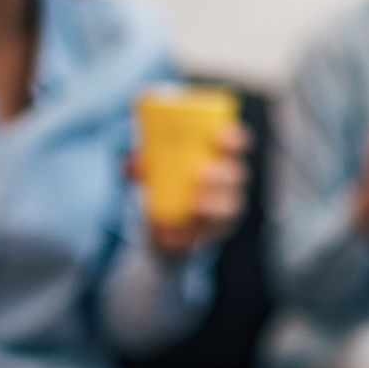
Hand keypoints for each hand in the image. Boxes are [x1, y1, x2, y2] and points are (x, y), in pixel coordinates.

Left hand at [145, 124, 250, 255]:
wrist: (164, 224)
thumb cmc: (166, 182)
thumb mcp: (152, 169)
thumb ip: (141, 165)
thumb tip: (130, 165)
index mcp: (221, 157)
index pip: (238, 143)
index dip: (233, 138)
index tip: (219, 135)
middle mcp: (231, 181)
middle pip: (238, 175)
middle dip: (222, 173)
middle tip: (201, 172)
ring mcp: (228, 208)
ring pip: (232, 206)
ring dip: (215, 204)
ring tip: (197, 204)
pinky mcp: (220, 231)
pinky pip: (216, 232)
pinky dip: (200, 232)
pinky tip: (185, 232)